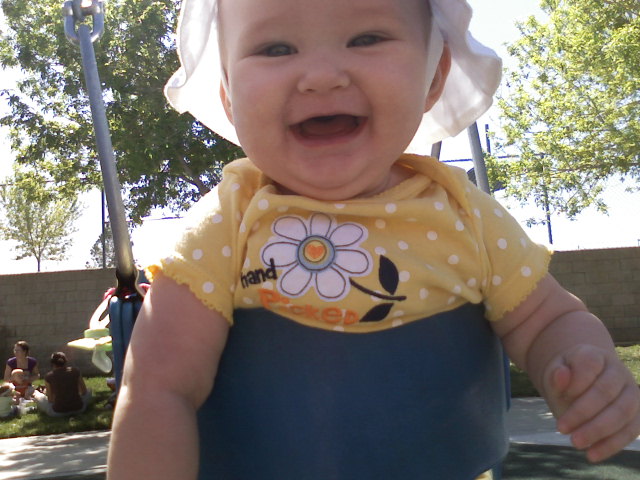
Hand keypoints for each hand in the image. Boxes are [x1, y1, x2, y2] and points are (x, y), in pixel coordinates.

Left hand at [542, 344, 639, 462]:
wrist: (582, 386)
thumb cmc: (566, 381)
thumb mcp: (554, 376)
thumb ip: (556, 376)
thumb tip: (561, 374)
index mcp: (595, 356)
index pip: (589, 365)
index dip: (574, 383)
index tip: (559, 397)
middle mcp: (618, 371)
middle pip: (606, 391)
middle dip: (582, 412)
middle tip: (561, 429)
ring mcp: (632, 392)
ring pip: (623, 412)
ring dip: (598, 430)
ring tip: (575, 444)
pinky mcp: (638, 414)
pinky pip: (632, 430)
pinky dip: (612, 445)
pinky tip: (592, 455)